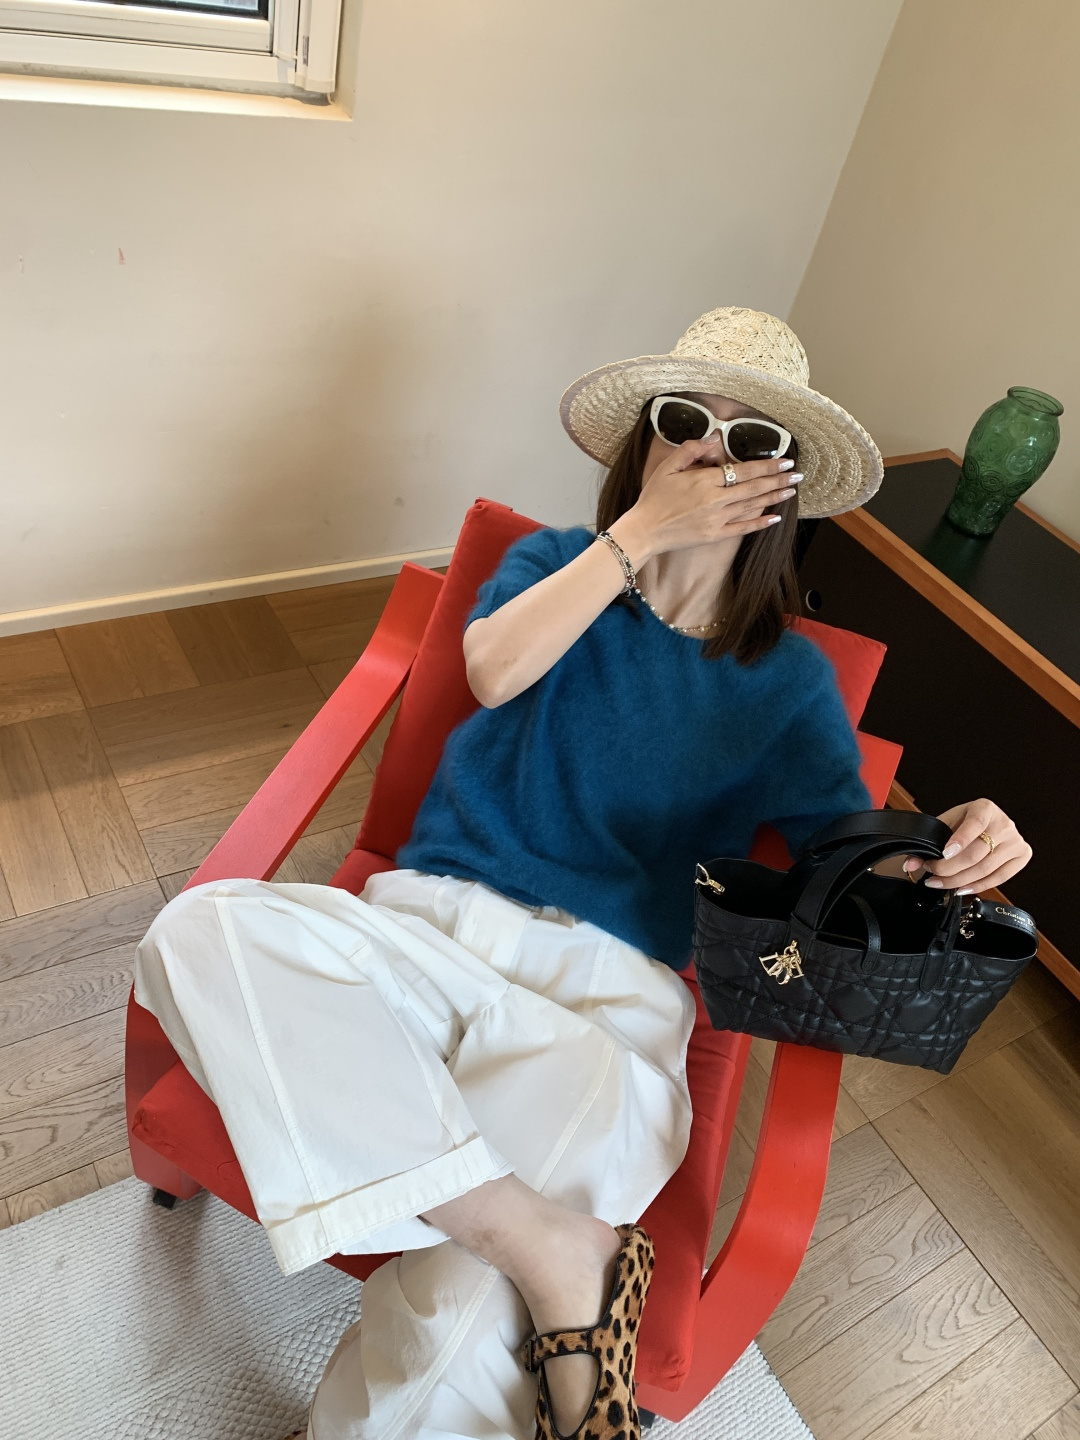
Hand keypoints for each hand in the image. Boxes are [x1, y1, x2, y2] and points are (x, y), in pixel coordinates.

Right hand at [611, 439, 799, 562]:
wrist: (645, 531)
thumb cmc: (653, 498)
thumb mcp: (667, 467)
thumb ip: (691, 449)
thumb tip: (714, 436)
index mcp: (705, 481)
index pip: (744, 471)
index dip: (767, 465)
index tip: (784, 461)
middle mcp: (716, 501)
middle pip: (754, 488)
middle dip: (778, 480)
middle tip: (797, 475)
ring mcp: (717, 520)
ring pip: (752, 506)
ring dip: (774, 498)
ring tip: (791, 491)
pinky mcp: (715, 535)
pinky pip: (743, 528)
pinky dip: (760, 523)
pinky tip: (775, 517)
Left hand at [902, 799, 1032, 893]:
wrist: (989, 821)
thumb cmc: (966, 821)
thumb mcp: (947, 823)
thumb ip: (928, 841)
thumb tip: (911, 864)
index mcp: (985, 808)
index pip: (974, 824)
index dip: (959, 840)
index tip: (944, 853)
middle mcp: (1004, 824)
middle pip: (977, 853)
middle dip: (950, 868)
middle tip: (932, 872)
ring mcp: (1015, 841)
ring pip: (986, 869)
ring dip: (959, 880)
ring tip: (940, 882)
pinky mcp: (1022, 856)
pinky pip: (999, 878)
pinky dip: (977, 886)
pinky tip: (961, 887)